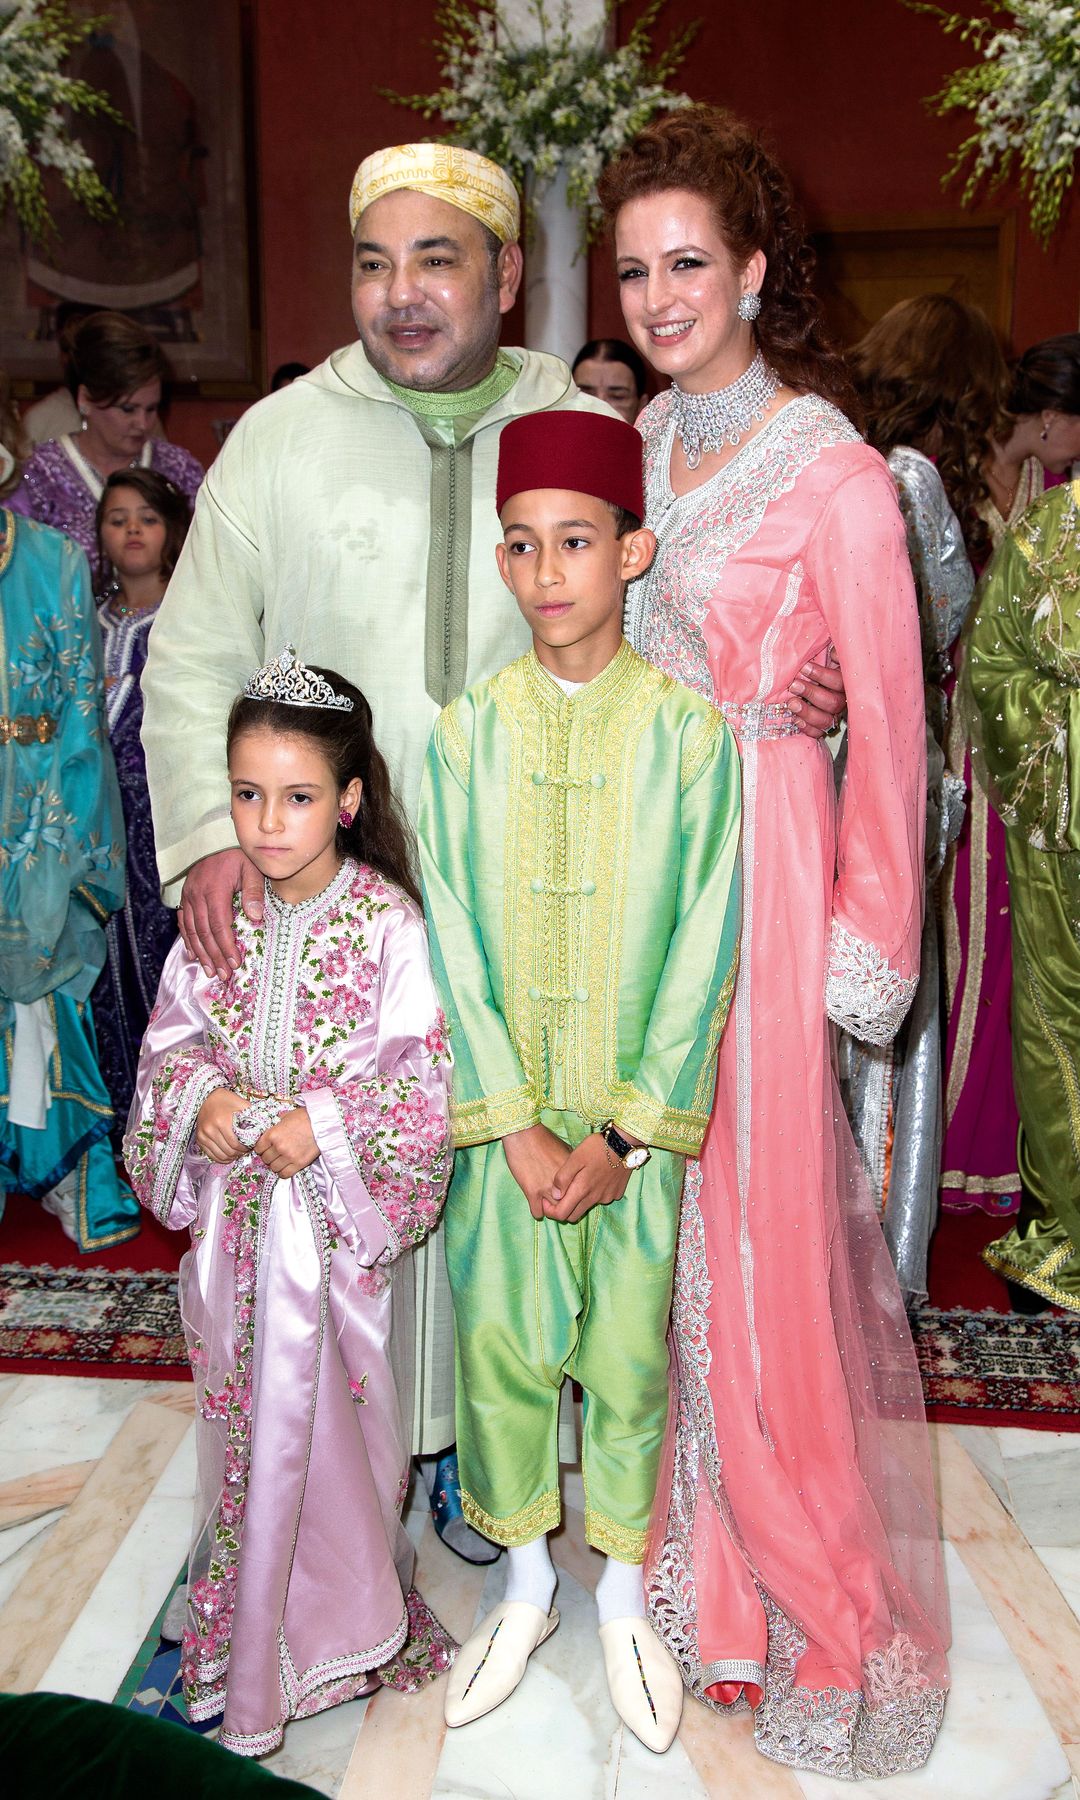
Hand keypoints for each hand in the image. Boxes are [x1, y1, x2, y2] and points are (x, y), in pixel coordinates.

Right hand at [178, 848, 264, 979]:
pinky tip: (192, 954)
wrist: (215, 836)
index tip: (235, 963)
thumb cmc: (237, 853)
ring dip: (200, 953)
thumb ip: (253, 892)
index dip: (226, 946)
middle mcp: (197, 895)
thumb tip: (255, 918)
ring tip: (209, 971)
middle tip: (223, 975)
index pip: (219, 925)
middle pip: (204, 932)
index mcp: (215, 890)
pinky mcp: (185, 895)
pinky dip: (187, 939)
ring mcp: (188, 895)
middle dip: (214, 956)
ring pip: (191, 930)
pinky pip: (183, 921)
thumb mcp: (251, 868)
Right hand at [196, 1089, 246, 1162]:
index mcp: (222, 1122)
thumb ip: (251, 1115)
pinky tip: (228, 1156)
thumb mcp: (240, 1103)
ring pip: (220, 1155)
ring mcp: (203, 1135)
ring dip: (230, 1157)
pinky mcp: (199, 1139)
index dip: (244, 1149)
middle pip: (228, 1151)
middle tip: (244, 1151)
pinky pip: (211, 1155)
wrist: (206, 1097)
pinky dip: (221, 1158)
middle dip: (238, 1153)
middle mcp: (210, 1129)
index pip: (235, 1144)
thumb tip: (263, 1127)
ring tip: (237, 1154)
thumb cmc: (226, 1100)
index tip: (249, 1147)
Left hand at [254, 1106, 319, 1178]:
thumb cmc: (305, 1117)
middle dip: (269, 1156)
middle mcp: (279, 1147)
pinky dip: (284, 1172)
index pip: (258, 1148)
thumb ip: (277, 1126)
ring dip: (276, 1164)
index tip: (265, 1148)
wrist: (323, 1123)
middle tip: (274, 1154)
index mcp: (273, 1134)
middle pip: (265, 1159)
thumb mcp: (286, 1117)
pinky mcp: (299, 1163)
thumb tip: (273, 1129)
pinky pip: (285, 1174)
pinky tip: (286, 1166)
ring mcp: (289, 1156)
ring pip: (274, 1168)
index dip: (261, 1148)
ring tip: (281, 1160)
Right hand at [502, 1122, 570, 1219]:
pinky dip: (537, 1211)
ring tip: (546, 1204)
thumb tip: (574, 1176)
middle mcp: (563, 1184)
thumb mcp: (565, 1150)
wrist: (524, 1134)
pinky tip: (535, 1203)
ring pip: (554, 1213)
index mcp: (573, 1174)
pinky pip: (537, 1213)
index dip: (573, 1197)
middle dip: (563, 1207)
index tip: (568, 1196)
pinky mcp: (532, 1192)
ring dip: (550, 1210)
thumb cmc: (543, 1139)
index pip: (579, 1195)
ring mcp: (548, 1189)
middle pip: (568, 1206)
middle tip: (556, 1203)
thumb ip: (571, 1167)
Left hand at [543, 1133, 629, 1223]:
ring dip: (579, 1201)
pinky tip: (595, 1178)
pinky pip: (601, 1199)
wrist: (624, 1143)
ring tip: (578, 1181)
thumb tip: (555, 1195)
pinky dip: (594, 1193)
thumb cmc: (596, 1147)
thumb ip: (563, 1177)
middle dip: (563, 1209)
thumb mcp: (575, 1157)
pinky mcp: (616, 1193)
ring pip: (587, 1206)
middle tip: (559, 1195)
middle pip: (574, 1216)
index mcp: (582, 1190)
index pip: (561, 1214)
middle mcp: (595, 1198)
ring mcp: (607, 1197)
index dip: (550, 1211)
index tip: (546, 1201)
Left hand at [783, 648, 845, 738]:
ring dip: (808, 712)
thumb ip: (834, 653)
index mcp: (844, 682)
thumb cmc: (817, 664)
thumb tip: (835, 653)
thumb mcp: (826, 654)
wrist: (808, 679)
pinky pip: (818, 733)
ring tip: (791, 703)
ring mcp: (832, 715)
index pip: (839, 681)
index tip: (804, 667)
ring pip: (825, 720)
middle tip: (794, 686)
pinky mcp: (822, 727)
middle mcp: (841, 700)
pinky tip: (795, 720)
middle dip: (812, 693)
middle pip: (833, 702)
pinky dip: (807, 728)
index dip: (822, 675)